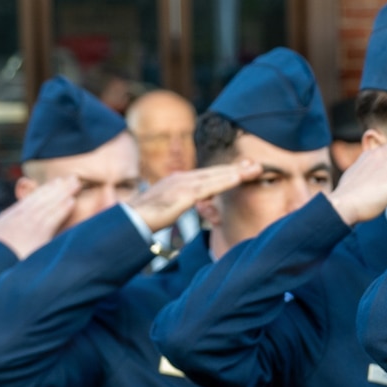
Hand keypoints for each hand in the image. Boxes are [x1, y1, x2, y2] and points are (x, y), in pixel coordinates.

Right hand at [0, 176, 79, 257]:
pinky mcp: (39, 234)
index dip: (46, 189)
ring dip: (64, 192)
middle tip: (73, 178)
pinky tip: (72, 201)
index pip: (33, 198)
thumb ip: (6, 221)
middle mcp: (22, 215)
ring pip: (50, 203)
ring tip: (76, 183)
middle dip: (59, 186)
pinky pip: (53, 217)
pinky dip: (62, 208)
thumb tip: (9, 215)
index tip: (57, 182)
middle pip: (43, 197)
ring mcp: (31, 223)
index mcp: (12, 214)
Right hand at [128, 161, 261, 231]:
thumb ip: (180, 202)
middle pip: (214, 172)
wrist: (129, 221)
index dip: (226, 172)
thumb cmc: (146, 218)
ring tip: (254, 169)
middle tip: (257, 165)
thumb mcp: (167, 207)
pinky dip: (224, 181)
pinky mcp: (183, 194)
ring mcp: (182, 185)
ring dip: (236, 173)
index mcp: (178, 181)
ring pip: (215, 177)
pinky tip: (238, 178)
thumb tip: (187, 202)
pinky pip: (209, 187)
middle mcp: (181, 179)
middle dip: (236, 169)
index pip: (208, 176)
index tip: (244, 170)